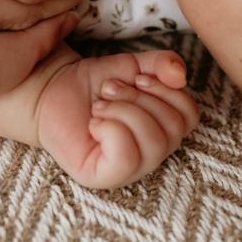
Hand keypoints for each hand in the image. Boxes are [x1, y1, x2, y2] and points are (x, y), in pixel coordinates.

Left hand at [37, 49, 198, 188]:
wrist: (52, 88)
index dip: (168, 91)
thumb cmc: (94, 83)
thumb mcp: (133, 66)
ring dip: (124, 111)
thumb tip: (181, 75)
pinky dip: (111, 130)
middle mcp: (151, 154)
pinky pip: (126, 158)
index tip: (137, 78)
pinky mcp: (104, 178)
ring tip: (100, 105)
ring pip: (153, 143)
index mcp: (163, 130)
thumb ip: (162, 64)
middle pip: (173, 129)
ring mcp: (130, 170)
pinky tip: (94, 124)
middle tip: (109, 90)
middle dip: (139, 98)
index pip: (189, 116)